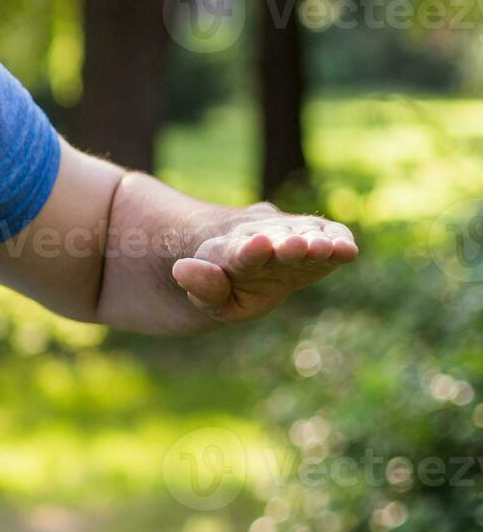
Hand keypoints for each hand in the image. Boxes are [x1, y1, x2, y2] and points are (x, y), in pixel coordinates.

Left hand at [171, 203, 358, 323]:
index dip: (249, 251)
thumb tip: (182, 270)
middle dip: (285, 245)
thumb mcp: (209, 296)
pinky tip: (348, 249)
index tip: (257, 245)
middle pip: (274, 239)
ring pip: (301, 234)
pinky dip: (338, 240)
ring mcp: (290, 234)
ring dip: (313, 242)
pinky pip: (328, 234)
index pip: (238, 252)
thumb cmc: (226, 282)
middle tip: (297, 247)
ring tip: (323, 248)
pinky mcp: (316, 237)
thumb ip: (201, 286)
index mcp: (230, 251)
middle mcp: (261, 236)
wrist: (243, 257)